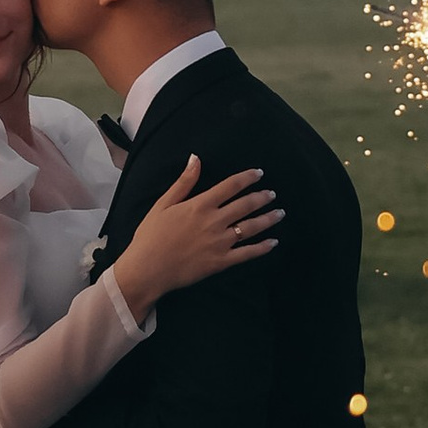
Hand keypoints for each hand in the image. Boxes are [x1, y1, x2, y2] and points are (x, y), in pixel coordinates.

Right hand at [112, 154, 278, 311]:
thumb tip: (196, 158)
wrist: (148, 269)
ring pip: (251, 228)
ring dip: (268, 219)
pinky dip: (262, 248)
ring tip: (280, 213)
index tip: (259, 173)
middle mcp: (214, 221)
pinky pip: (247, 254)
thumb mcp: (163, 204)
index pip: (230, 186)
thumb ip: (184, 182)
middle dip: (262, 198)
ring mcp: (220, 243)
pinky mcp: (221, 262)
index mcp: (200, 205)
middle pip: (246, 205)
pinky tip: (273, 243)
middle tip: (273, 194)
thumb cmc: (151, 235)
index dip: (247, 178)